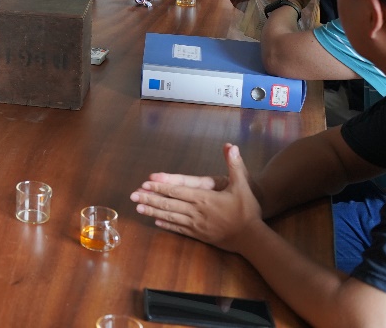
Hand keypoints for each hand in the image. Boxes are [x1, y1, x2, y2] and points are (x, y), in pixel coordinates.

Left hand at [131, 143, 263, 253]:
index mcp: (204, 197)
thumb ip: (235, 165)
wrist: (254, 238)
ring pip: (170, 217)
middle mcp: (196, 212)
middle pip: (168, 204)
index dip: (159, 187)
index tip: (144, 184)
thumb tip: (231, 146)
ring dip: (153, 212)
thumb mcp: (243, 185)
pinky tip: (157, 222)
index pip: (176, 190)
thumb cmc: (248, 211)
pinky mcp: (200, 236)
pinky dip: (167, 225)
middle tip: (132, 196)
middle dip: (149, 199)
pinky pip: (180, 229)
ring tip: (138, 209)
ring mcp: (197, 225)